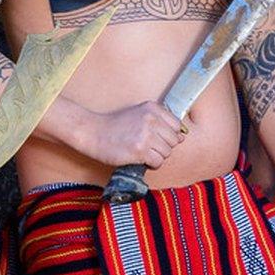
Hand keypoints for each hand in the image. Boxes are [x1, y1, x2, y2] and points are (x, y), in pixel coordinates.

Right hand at [70, 100, 185, 168]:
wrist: (93, 132)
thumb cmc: (115, 125)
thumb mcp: (138, 113)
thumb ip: (159, 121)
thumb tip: (181, 136)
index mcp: (153, 109)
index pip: (177, 125)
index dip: (169, 135)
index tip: (158, 139)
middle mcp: (151, 120)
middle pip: (173, 140)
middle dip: (163, 147)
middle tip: (149, 148)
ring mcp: (146, 135)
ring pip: (167, 153)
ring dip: (157, 157)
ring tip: (144, 154)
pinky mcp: (139, 150)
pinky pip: (158, 162)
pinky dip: (152, 165)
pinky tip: (142, 161)